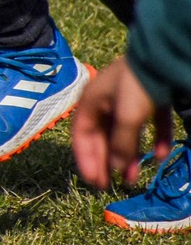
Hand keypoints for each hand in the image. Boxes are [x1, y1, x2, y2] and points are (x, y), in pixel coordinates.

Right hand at [71, 55, 172, 189]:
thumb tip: (115, 169)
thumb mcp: (126, 116)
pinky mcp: (150, 101)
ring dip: (129, 157)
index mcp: (91, 103)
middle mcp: (107, 103)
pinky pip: (150, 126)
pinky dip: (154, 142)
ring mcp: (129, 102)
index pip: (82, 135)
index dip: (86, 159)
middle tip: (110, 186)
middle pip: (103, 138)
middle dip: (107, 162)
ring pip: (126, 135)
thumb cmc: (136, 85)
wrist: (163, 58)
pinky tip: (160, 157)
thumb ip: (120, 144)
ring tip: (133, 178)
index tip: (94, 181)